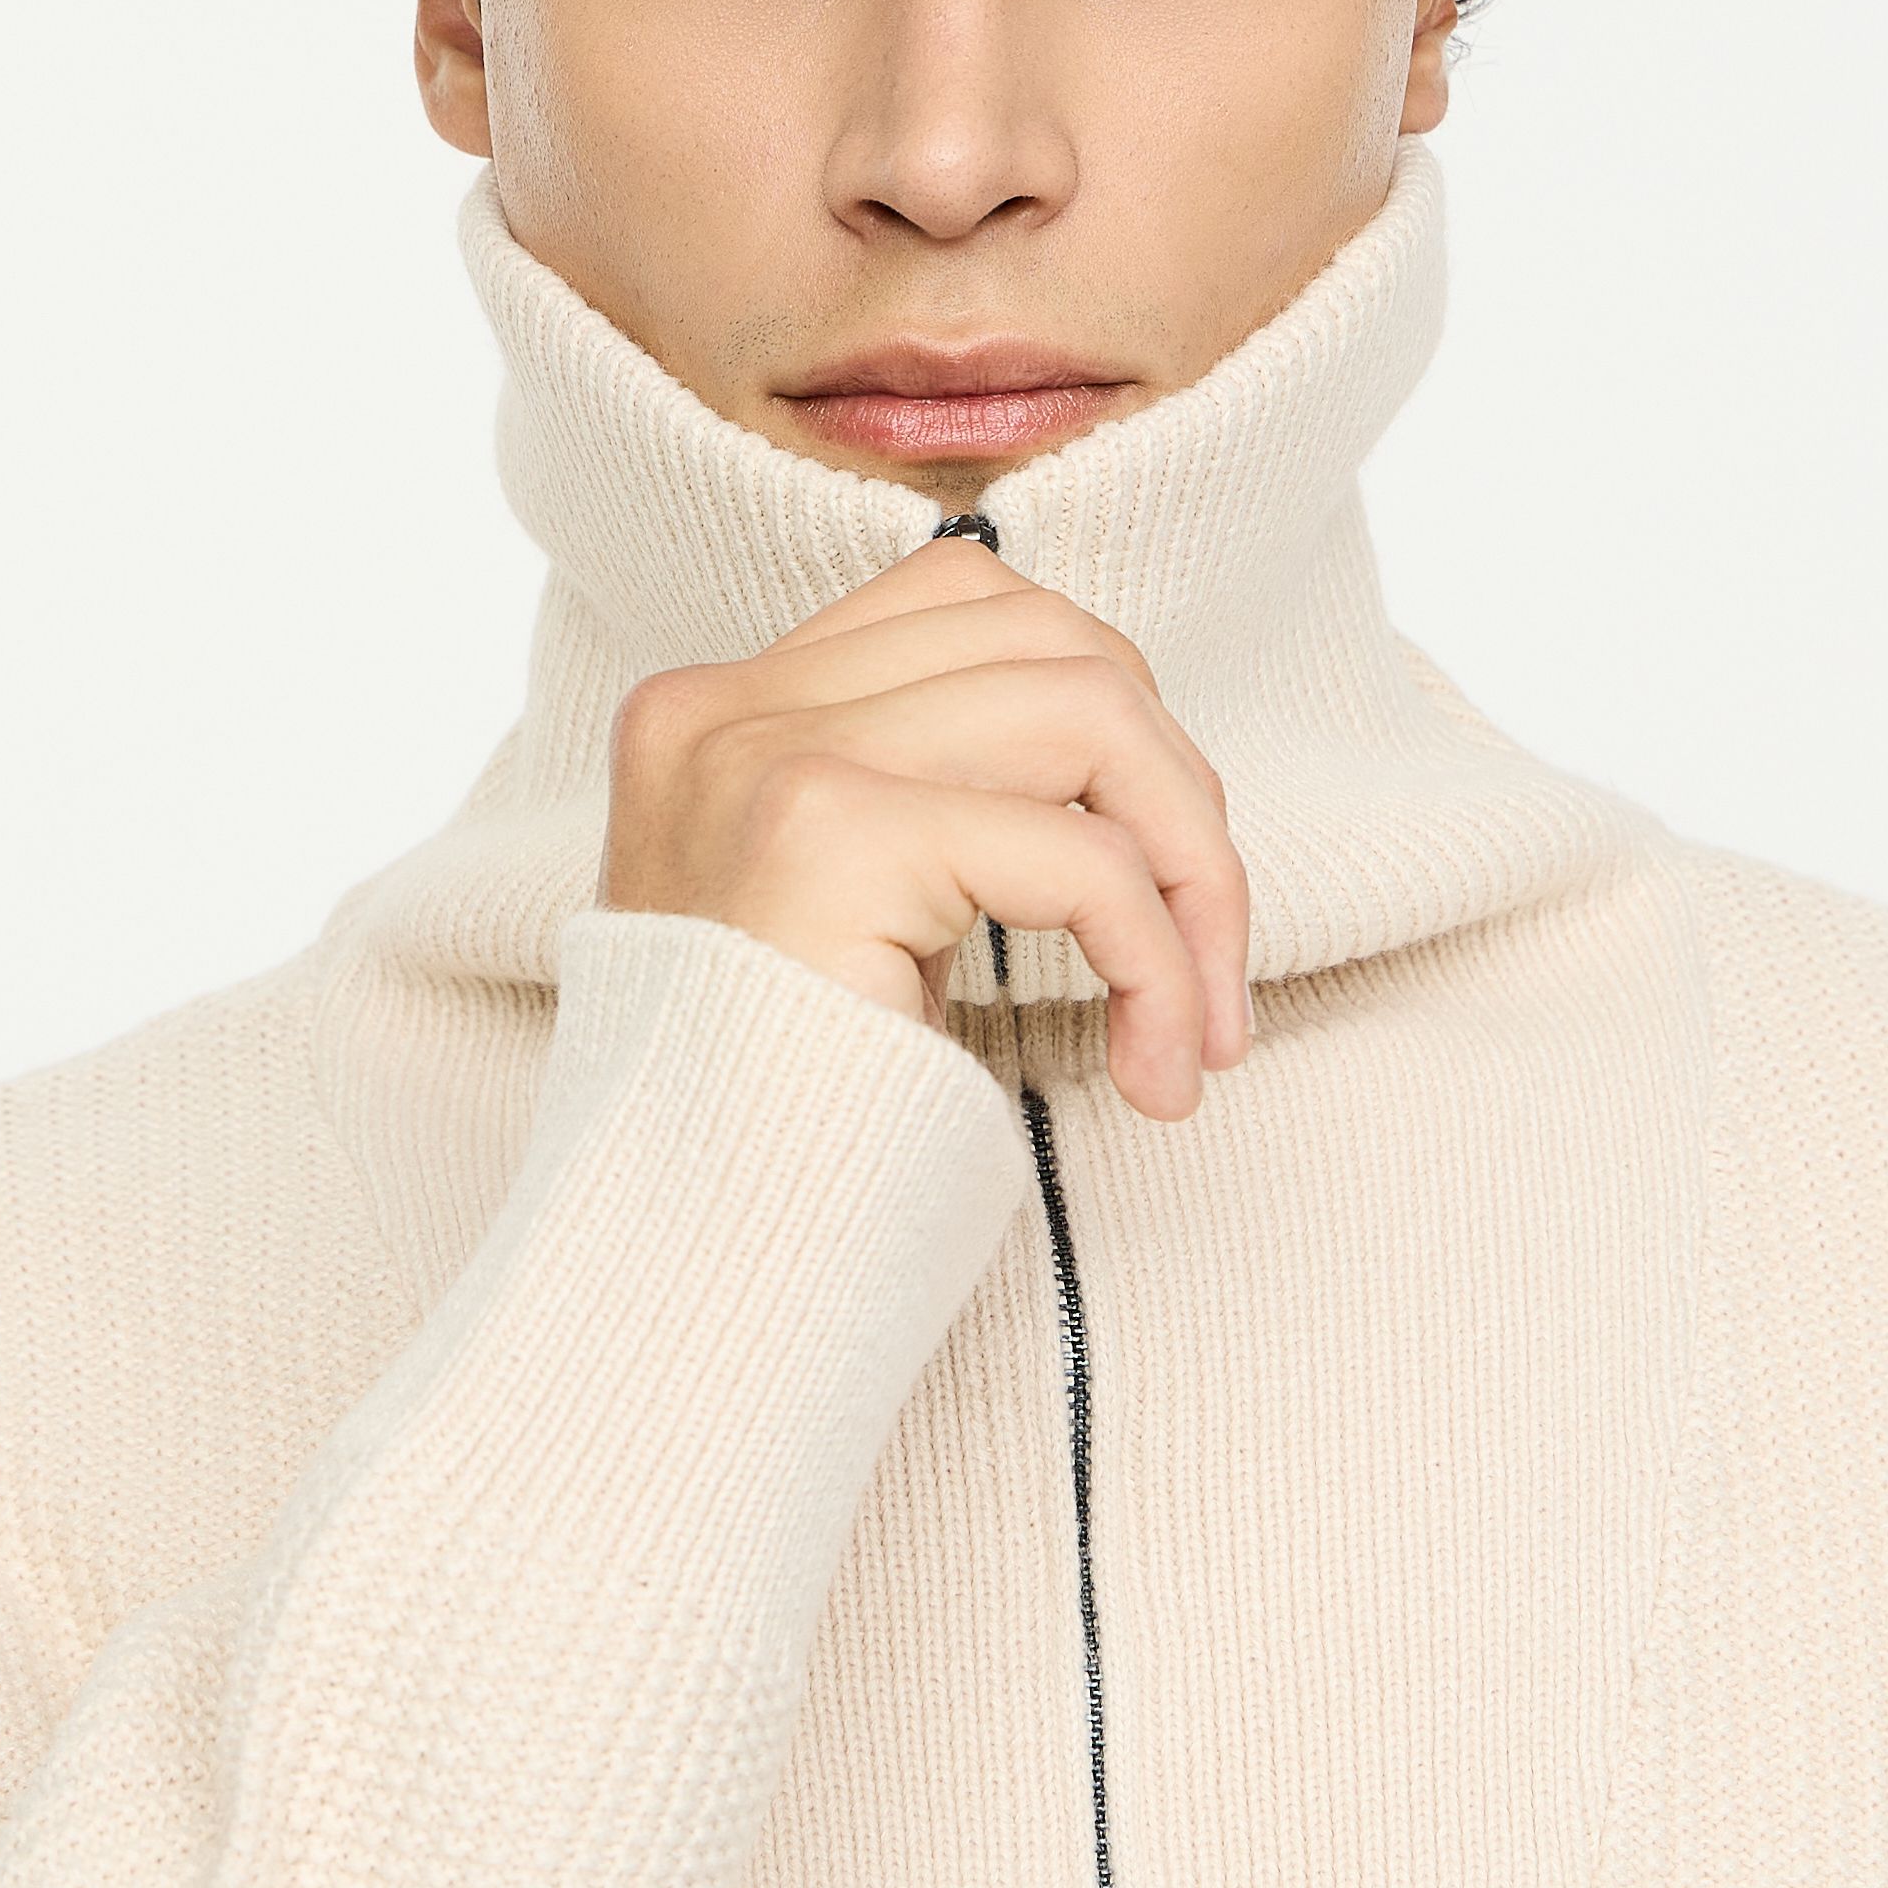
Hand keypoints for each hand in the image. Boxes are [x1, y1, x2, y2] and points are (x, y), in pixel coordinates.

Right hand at [600, 536, 1250, 1119]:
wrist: (681, 1284)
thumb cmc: (794, 1129)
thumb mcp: (853, 926)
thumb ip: (934, 804)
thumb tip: (1130, 742)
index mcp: (717, 712)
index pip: (975, 604)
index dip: (1110, 729)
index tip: (1152, 890)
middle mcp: (723, 710)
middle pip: (1052, 639)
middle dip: (1177, 798)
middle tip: (1206, 974)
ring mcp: (765, 760)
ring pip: (1091, 712)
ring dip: (1197, 875)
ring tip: (1195, 1025)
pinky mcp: (826, 839)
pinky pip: (1083, 858)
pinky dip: (1160, 961)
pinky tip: (1157, 1072)